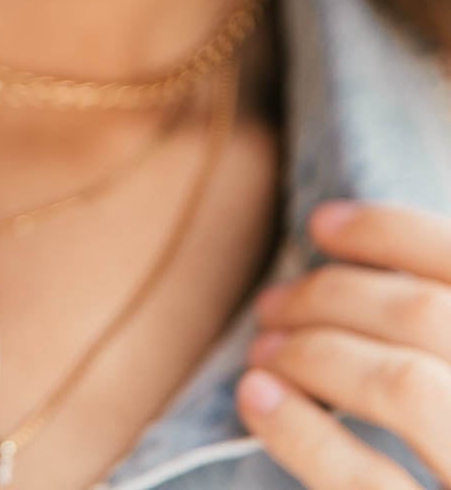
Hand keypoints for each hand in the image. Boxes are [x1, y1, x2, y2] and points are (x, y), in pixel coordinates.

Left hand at [236, 200, 450, 486]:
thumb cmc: (446, 450)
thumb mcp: (448, 382)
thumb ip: (433, 336)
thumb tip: (357, 260)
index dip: (391, 232)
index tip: (322, 225)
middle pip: (424, 315)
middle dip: (333, 295)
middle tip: (272, 305)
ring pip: (402, 383)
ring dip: (316, 352)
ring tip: (264, 352)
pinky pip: (371, 486)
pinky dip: (304, 432)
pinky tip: (257, 401)